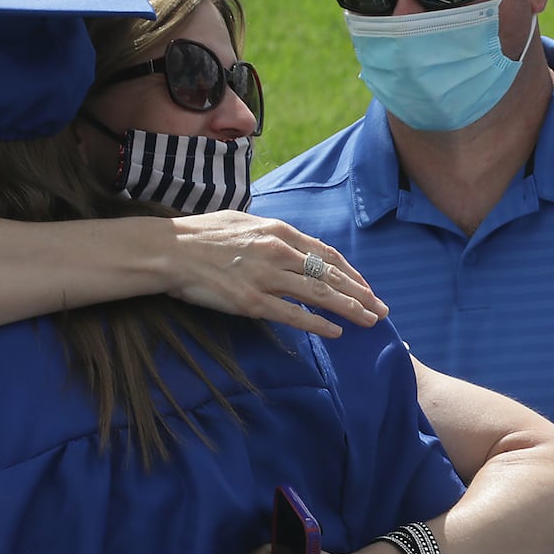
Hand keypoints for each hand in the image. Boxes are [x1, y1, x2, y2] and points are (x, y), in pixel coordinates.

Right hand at [166, 212, 386, 337]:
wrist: (171, 250)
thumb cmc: (201, 235)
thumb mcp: (243, 222)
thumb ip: (270, 234)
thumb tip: (288, 244)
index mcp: (278, 231)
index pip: (326, 254)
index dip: (351, 272)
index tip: (365, 285)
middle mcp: (278, 252)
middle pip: (331, 275)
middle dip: (361, 293)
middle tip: (382, 309)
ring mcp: (266, 278)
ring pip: (319, 294)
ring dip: (350, 309)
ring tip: (370, 321)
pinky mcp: (251, 301)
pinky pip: (293, 315)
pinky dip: (318, 324)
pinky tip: (336, 332)